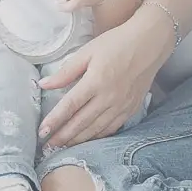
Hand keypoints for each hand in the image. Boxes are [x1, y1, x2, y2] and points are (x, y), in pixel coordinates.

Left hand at [38, 8, 174, 148]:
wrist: (149, 44)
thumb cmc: (117, 43)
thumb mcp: (87, 52)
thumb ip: (66, 71)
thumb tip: (44, 84)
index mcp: (95, 81)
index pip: (69, 106)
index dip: (54, 121)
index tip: (42, 132)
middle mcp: (109, 98)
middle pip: (81, 123)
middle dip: (62, 136)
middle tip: (47, 146)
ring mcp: (121, 106)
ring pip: (96, 130)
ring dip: (78, 140)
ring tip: (63, 147)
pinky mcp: (131, 109)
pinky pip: (112, 128)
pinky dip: (98, 137)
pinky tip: (88, 140)